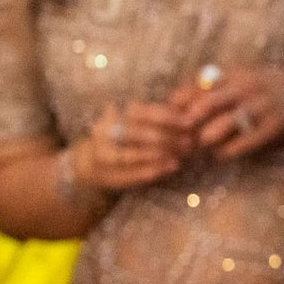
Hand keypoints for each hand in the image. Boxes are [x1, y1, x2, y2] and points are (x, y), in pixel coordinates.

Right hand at [70, 99, 191, 191]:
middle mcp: (104, 131)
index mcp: (114, 112)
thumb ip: (158, 114)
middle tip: (189, 141)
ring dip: (161, 155)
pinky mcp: (107, 175)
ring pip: (134, 155)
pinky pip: (132, 174)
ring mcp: (103, 154)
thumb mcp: (136, 120)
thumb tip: (187, 108)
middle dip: (168, 138)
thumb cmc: (125, 135)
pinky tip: (172, 166)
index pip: (143, 113)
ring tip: (183, 154)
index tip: (190, 121)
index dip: (168, 117)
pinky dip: (154, 170)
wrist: (92, 162)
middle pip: (139, 134)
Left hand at [169, 65, 283, 160]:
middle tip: (181, 135)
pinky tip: (220, 155)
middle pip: (206, 104)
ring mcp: (260, 107)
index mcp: (235, 74)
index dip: (179, 102)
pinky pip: (242, 143)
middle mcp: (246, 87)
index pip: (197, 86)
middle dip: (189, 122)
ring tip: (201, 145)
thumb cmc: (266, 91)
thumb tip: (175, 101)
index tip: (170, 115)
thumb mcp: (242, 80)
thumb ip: (214, 88)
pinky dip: (226, 151)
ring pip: (222, 125)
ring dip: (206, 138)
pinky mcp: (273, 126)